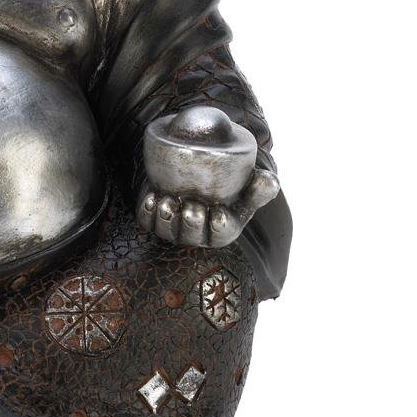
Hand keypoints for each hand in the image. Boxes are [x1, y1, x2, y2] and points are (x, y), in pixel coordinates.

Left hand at [136, 168, 279, 247]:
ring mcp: (174, 229)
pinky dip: (147, 213)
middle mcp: (197, 234)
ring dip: (166, 218)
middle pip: (193, 236)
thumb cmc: (227, 189)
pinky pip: (148, 223)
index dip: (219, 227)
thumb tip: (269, 180)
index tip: (219, 214)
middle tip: (192, 207)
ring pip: (168, 231)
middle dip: (192, 223)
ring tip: (168, 202)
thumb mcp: (247, 188)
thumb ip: (261, 186)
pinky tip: (151, 198)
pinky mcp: (154, 220)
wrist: (197, 179)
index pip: (222, 235)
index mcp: (222, 229)